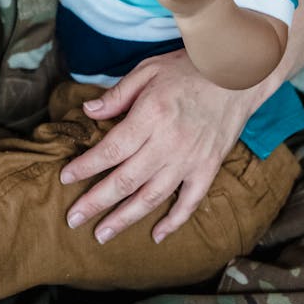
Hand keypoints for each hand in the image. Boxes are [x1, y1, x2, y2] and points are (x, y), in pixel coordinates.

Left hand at [60, 50, 259, 243]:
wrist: (238, 74)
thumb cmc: (189, 68)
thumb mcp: (148, 69)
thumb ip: (118, 94)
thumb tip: (88, 111)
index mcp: (151, 115)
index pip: (111, 149)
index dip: (86, 166)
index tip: (65, 177)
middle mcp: (168, 142)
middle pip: (126, 180)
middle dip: (96, 201)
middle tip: (73, 218)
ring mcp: (190, 159)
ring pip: (152, 197)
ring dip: (125, 218)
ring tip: (102, 234)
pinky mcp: (208, 167)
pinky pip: (189, 202)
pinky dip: (173, 222)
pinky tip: (156, 235)